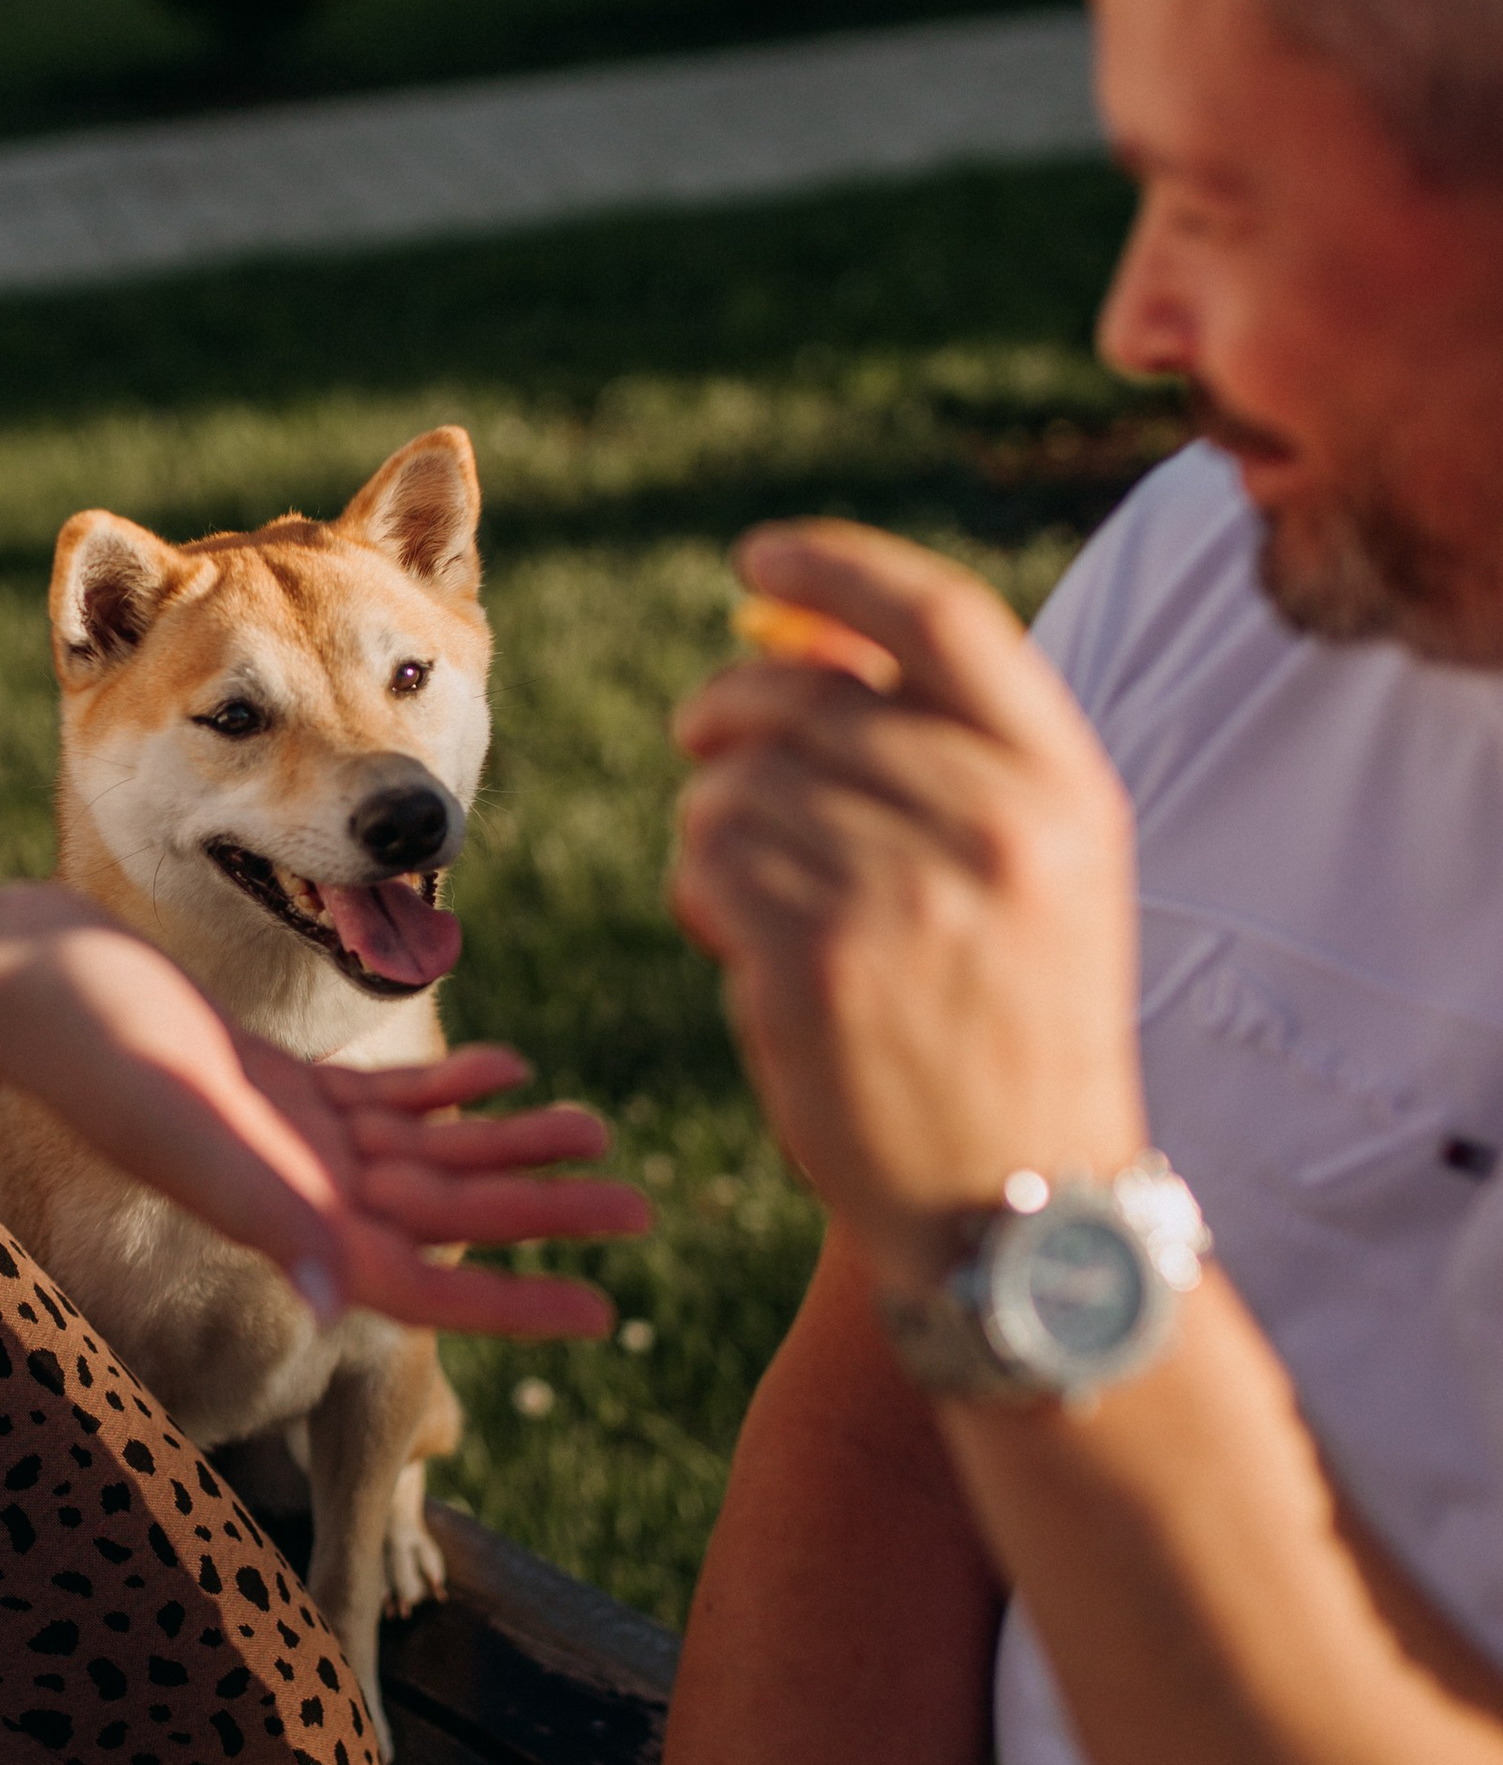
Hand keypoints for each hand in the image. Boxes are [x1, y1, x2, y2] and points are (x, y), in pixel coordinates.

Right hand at [0, 909, 645, 1337]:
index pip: (420, 1281)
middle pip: (448, 1216)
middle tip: (641, 1208)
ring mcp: (289, 1141)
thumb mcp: (182, 1123)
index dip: (513, 1302)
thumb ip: (258, 1209)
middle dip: (543, 1214)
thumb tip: (328, 1300)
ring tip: (600, 1135)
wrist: (30, 973)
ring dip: (511, 1145)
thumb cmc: (92, 1046)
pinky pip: (387, 1102)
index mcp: (279, 1218)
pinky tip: (509, 1070)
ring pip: (429, 1157)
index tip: (602, 1310)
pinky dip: (451, 1090)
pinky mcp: (280, 1086)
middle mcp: (293, 1192)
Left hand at [670, 524, 1144, 1289]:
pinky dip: (700, 891)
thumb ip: (949, 750)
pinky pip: (706, 864)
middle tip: (704, 740)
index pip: (939, 616)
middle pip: (811, 696)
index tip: (757, 558)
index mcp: (1064, 782)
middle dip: (733, 709)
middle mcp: (993, 823)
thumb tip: (796, 634)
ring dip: (715, 822)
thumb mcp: (1038, 869)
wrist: (1016, 1207)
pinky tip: (737, 938)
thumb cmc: (1013, 1024)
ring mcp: (902, 893)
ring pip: (738, 784)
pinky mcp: (814, 964)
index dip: (836, 569)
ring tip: (751, 886)